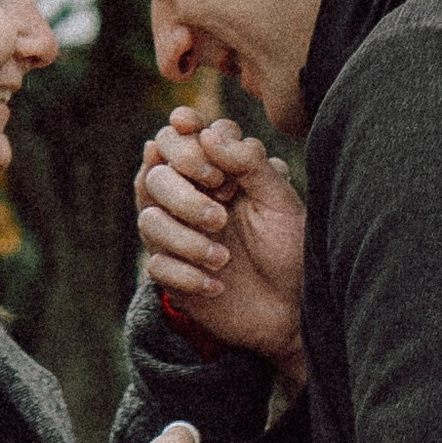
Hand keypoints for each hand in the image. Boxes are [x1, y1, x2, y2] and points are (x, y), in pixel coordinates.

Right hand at [136, 106, 307, 380]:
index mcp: (214, 170)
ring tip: (224, 259)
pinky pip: (156, 265)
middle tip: (222, 217)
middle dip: (184, 196)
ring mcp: (175, 234)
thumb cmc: (289, 246)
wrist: (292, 308)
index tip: (217, 174)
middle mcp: (188, 196)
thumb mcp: (280, 200)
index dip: (186, 146)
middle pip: (154, 176)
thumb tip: (207, 134)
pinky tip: (217, 285)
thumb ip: (249, 162)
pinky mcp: (169, 272)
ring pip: (148, 220)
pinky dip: (187, 275)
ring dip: (187, 240)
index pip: (177, 137)